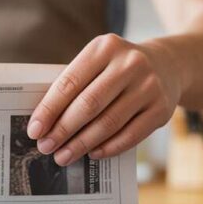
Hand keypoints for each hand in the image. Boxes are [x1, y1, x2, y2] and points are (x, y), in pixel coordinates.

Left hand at [26, 34, 182, 165]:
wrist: (168, 65)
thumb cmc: (118, 69)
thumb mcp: (98, 62)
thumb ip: (75, 85)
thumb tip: (44, 123)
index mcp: (105, 47)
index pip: (70, 82)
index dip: (49, 109)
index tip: (34, 130)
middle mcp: (130, 63)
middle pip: (88, 105)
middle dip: (63, 130)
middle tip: (46, 147)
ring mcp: (149, 86)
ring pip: (108, 123)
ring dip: (82, 144)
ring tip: (63, 156)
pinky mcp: (162, 109)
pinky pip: (130, 135)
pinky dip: (108, 148)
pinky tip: (92, 154)